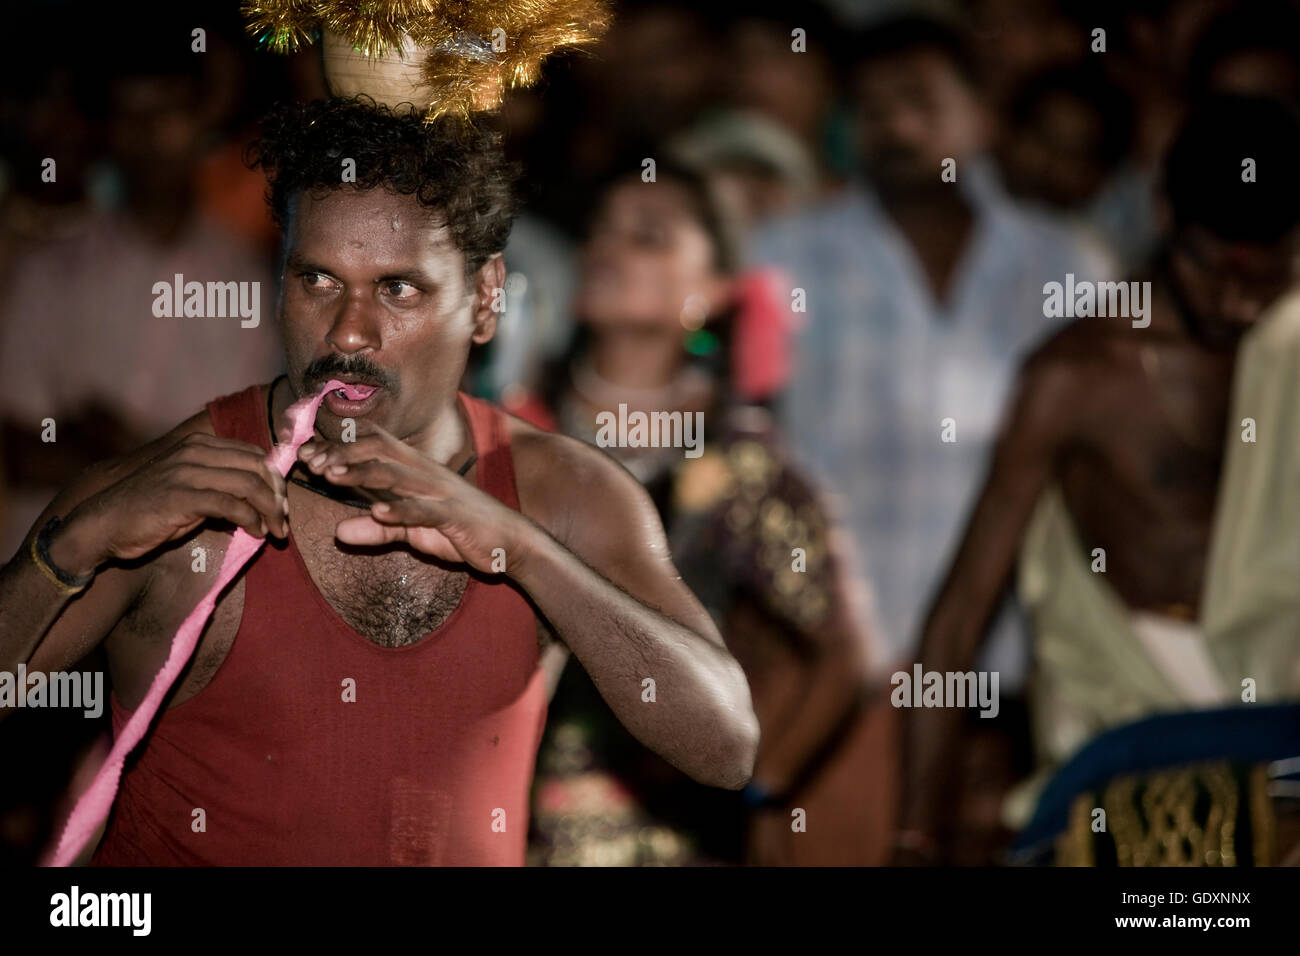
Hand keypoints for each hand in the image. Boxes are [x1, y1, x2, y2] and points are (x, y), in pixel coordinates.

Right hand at [58, 432, 288, 574]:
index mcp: (200, 444)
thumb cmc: (148, 510)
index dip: (275, 480)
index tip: (281, 504)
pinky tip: (255, 532)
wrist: (103, 524)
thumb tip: (258, 501)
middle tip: (283, 520)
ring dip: (270, 511)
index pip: (254, 454)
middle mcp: (195, 451)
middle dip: (278, 496)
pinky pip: (230, 505)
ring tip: (276, 531)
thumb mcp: (188, 489)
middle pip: (257, 467)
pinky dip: (250, 520)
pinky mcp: (181, 496)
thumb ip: (220, 486)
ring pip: (249, 484)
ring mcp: (187, 472)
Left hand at [297, 427, 536, 572]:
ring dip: (361, 473)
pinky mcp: (455, 515)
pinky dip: (400, 511)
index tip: (306, 455)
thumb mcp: (413, 531)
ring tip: (331, 475)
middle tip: (310, 461)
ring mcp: (441, 492)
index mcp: (416, 470)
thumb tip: (339, 531)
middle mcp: (426, 473)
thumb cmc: (461, 531)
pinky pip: (424, 510)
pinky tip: (377, 512)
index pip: (374, 446)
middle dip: (343, 452)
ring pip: (396, 474)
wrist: (510, 542)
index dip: (339, 447)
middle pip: (380, 448)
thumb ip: (379, 529)